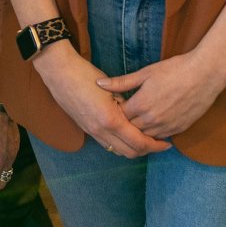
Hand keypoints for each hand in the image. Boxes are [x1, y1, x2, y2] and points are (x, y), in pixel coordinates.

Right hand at [33, 45, 168, 158]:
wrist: (59, 74)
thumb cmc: (86, 75)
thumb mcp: (111, 88)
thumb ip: (125, 104)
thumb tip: (138, 114)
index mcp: (111, 120)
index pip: (139, 142)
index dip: (155, 145)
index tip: (166, 142)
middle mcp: (101, 131)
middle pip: (130, 152)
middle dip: (147, 151)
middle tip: (159, 143)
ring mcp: (92, 132)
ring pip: (118, 151)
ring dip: (133, 149)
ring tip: (145, 140)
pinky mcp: (87, 130)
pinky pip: (108, 144)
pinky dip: (121, 144)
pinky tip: (127, 135)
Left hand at [99, 50, 225, 140]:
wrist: (205, 75)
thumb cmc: (175, 69)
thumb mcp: (146, 73)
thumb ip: (122, 82)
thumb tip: (99, 83)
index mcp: (141, 104)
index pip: (119, 116)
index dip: (116, 111)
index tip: (115, 105)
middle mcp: (152, 120)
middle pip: (130, 129)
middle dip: (125, 122)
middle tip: (124, 113)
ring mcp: (166, 126)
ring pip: (145, 136)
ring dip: (140, 130)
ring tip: (138, 118)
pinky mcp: (178, 129)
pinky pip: (161, 137)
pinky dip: (155, 132)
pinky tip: (154, 123)